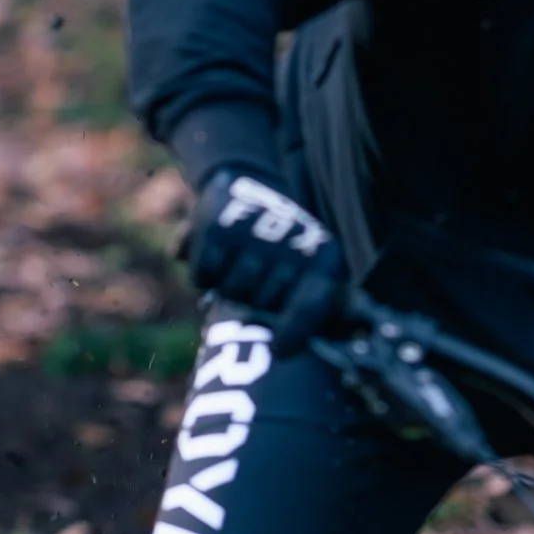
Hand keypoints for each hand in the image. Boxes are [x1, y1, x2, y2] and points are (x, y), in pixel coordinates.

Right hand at [185, 167, 350, 355]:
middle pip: (263, 303)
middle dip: (255, 300)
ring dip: (229, 286)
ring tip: (238, 263)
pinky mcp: (217, 227)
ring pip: (232, 292)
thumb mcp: (309, 269)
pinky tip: (217, 254)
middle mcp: (290, 241)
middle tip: (256, 279)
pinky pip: (204, 277)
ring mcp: (253, 233)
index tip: (281, 350)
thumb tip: (329, 345)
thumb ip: (314, 308)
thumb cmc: (281, 246)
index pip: (309, 305)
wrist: (245, 183)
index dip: (295, 332)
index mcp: (321, 256)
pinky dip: (205, 274)